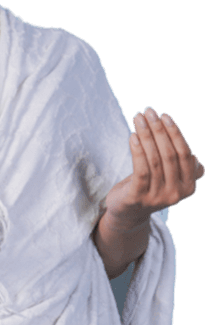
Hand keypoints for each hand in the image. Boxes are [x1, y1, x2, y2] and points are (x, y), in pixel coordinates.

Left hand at [102, 107, 202, 229]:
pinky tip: (133, 136)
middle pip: (169, 154)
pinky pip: (140, 170)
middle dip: (159, 130)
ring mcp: (157, 197)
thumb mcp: (170, 175)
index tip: (164, 115)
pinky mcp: (138, 198)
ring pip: (154, 160)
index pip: (184, 154)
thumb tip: (196, 154)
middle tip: (148, 111)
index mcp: (189, 186)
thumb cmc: (150, 186)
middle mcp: (176, 193)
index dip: (175, 133)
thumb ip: (180, 162)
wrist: (128, 212)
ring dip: (145, 135)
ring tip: (138, 119)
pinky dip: (137, 150)